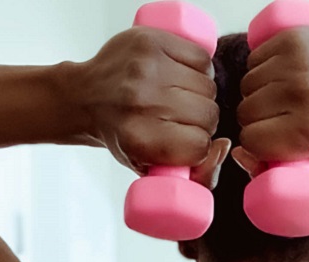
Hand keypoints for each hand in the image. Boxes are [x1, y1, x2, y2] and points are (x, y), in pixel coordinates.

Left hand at [73, 27, 227, 183]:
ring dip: (201, 93)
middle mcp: (142, 101)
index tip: (183, 142)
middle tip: (180, 118)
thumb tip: (224, 146)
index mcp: (141, 138)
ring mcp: (147, 67)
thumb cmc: (121, 132)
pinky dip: (199, 68)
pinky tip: (182, 74)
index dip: (198, 146)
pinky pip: (202, 58)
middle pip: (208, 114)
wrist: (84, 97)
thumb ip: (195, 173)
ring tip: (179, 95)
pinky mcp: (151, 41)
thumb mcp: (153, 167)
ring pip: (208, 85)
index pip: (200, 145)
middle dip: (201, 119)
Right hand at [233, 28, 308, 177]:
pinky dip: (262, 67)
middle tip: (280, 118)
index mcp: (308, 129)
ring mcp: (297, 62)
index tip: (273, 140)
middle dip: (258, 119)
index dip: (258, 143)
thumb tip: (237, 153)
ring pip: (247, 83)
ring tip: (282, 97)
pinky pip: (255, 57)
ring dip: (259, 93)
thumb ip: (277, 171)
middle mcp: (302, 94)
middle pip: (246, 111)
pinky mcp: (295, 39)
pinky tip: (282, 76)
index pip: (251, 140)